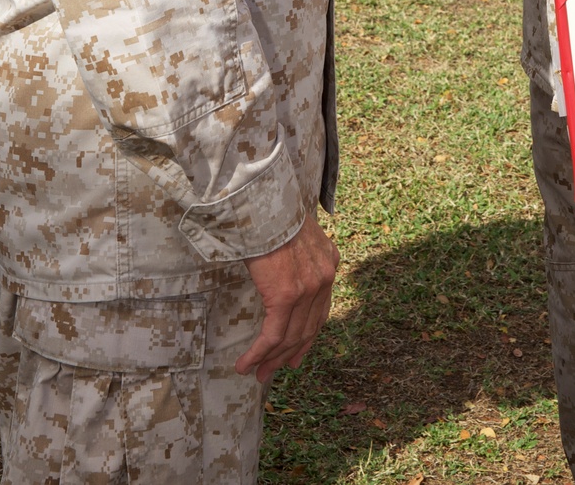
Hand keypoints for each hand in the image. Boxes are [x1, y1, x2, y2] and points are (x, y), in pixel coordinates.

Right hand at [236, 213, 339, 383]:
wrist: (267, 201)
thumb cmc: (274, 212)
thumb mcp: (297, 233)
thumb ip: (299, 254)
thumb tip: (285, 267)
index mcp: (328, 263)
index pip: (321, 311)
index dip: (307, 337)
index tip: (296, 355)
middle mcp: (324, 278)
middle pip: (308, 329)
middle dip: (290, 353)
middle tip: (274, 371)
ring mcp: (307, 289)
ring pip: (290, 336)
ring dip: (271, 359)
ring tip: (257, 373)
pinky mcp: (286, 296)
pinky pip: (273, 335)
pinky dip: (258, 353)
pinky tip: (245, 364)